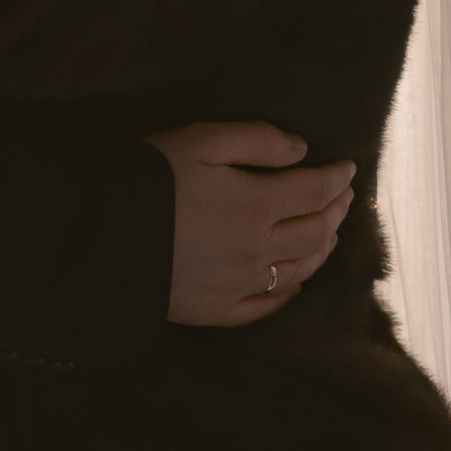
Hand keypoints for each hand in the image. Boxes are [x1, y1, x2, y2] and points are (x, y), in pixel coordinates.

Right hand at [155, 121, 354, 328]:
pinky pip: (263, 308)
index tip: (350, 168)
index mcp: (257, 205)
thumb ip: (257, 140)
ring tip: (329, 235)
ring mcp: (238, 285)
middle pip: (314, 234)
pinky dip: (287, 295)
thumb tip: (302, 149)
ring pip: (297, 272)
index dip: (337, 179)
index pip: (315, 191)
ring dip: (321, 251)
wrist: (101, 233)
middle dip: (336, 213)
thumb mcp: (203, 140)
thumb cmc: (151, 177)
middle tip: (345, 198)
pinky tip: (294, 286)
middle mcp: (256, 250)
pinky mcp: (215, 310)